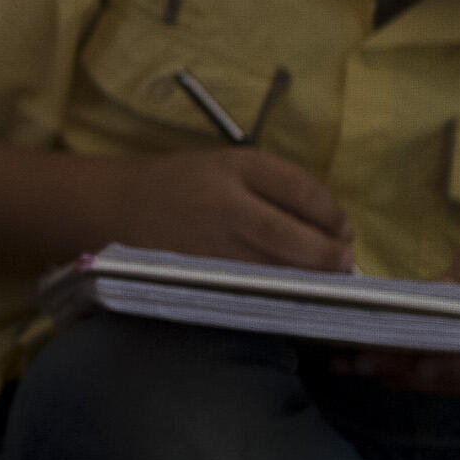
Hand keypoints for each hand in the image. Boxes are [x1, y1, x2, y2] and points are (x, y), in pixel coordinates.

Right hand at [106, 147, 357, 271]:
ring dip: (309, 280)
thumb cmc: (181, 184)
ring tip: (323, 281)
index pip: (300, 189)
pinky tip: (289, 294)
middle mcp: (225, 205)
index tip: (344, 228)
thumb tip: (333, 227)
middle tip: (343, 262)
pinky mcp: (198, 277)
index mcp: (235, 167)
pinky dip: (278, 295)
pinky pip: (251, 291)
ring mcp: (211, 246)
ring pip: (275, 271)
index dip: (332, 213)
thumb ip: (277, 187)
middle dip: (328, 254)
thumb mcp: (227, 164)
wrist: (115, 207)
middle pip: (293, 237)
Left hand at [334, 237, 459, 394]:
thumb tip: (444, 289)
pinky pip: (425, 380)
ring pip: (430, 383)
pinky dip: (392, 372)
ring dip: (387, 373)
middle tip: (356, 359)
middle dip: (400, 369)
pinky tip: (357, 364)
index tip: (415, 362)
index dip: (449, 366)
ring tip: (343, 362)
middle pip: (446, 378)